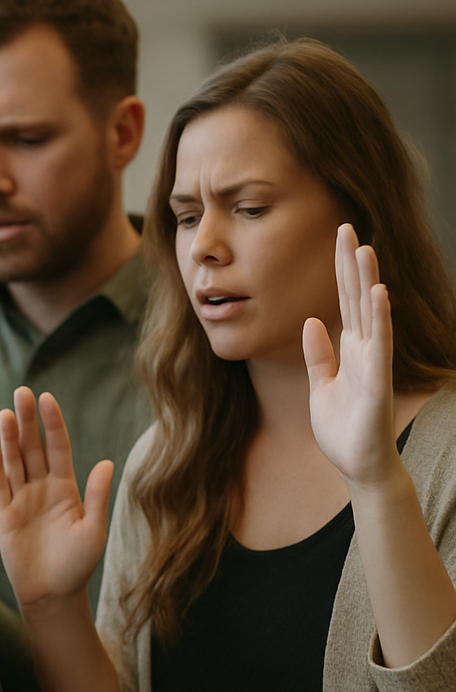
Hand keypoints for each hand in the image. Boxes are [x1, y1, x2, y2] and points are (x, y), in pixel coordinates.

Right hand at [0, 388, 112, 611]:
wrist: (51, 595)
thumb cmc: (77, 566)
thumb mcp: (93, 531)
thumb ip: (96, 497)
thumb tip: (104, 462)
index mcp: (66, 489)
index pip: (58, 448)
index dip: (52, 423)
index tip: (47, 398)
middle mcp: (42, 489)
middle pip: (32, 448)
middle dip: (27, 421)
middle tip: (21, 392)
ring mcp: (21, 500)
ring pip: (13, 461)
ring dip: (9, 437)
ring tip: (5, 412)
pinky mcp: (4, 515)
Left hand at [304, 224, 400, 488]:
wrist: (358, 464)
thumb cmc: (342, 428)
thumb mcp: (321, 385)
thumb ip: (319, 354)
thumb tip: (312, 321)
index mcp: (351, 348)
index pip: (344, 301)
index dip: (340, 271)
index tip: (339, 239)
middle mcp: (365, 349)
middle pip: (357, 298)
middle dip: (351, 264)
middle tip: (347, 227)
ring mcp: (373, 362)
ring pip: (370, 313)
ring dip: (367, 280)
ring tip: (363, 248)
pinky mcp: (376, 380)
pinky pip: (378, 343)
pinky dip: (379, 317)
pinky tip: (378, 293)